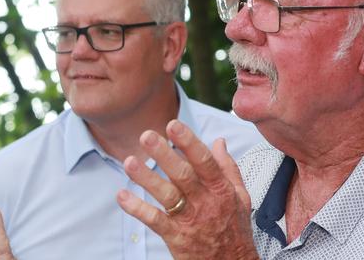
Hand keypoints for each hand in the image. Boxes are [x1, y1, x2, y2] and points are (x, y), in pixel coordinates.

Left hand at [117, 120, 258, 259]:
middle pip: (183, 175)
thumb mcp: (240, 196)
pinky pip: (155, 221)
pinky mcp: (177, 238)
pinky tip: (122, 196)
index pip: (205, 161)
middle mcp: (206, 202)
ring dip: (147, 178)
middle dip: (164, 154)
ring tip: (129, 162)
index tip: (173, 125)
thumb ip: (228, 167)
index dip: (188, 142)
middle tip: (146, 136)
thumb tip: (219, 141)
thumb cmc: (235, 230)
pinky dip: (137, 209)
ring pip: (167, 196)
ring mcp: (191, 220)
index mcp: (221, 189)